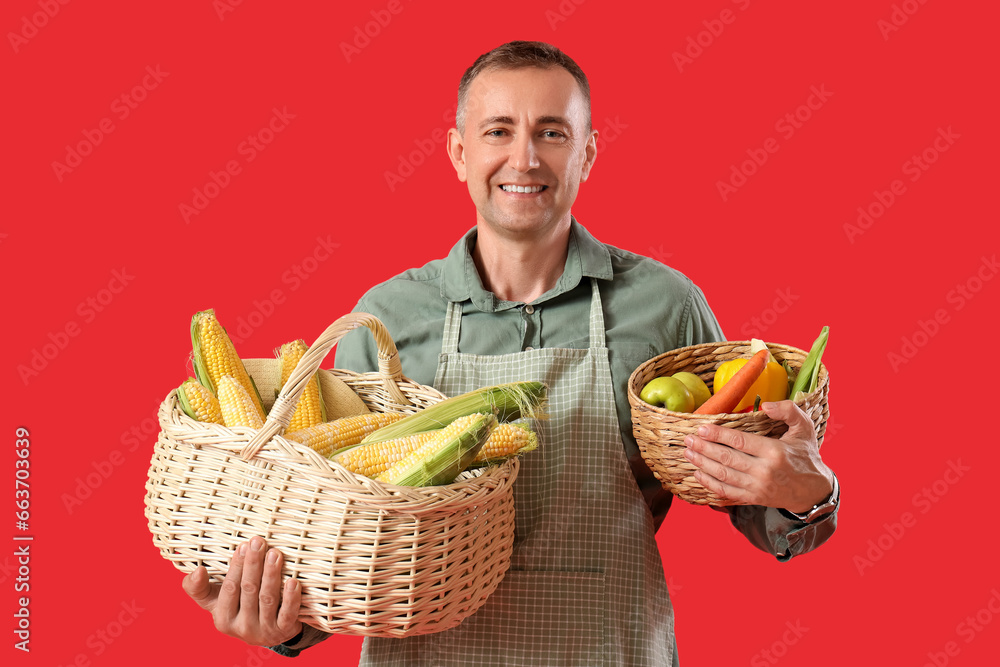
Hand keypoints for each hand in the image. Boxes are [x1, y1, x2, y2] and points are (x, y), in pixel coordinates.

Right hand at [182, 536, 302, 646]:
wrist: (267, 634)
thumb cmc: (238, 608)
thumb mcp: (214, 601)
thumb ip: (198, 588)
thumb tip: (196, 571)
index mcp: (223, 618)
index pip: (230, 589)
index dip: (236, 567)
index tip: (243, 546)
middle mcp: (242, 627)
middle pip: (249, 590)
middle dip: (254, 564)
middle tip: (259, 542)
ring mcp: (264, 630)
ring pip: (268, 599)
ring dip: (271, 575)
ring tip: (275, 554)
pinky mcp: (284, 630)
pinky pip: (288, 613)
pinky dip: (291, 597)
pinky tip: (293, 582)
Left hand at [682, 400, 833, 511]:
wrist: (814, 491)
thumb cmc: (806, 455)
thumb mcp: (805, 428)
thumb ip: (788, 410)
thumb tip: (766, 405)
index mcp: (775, 452)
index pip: (739, 441)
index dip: (717, 435)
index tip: (701, 428)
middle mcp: (764, 472)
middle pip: (726, 459)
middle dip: (703, 448)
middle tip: (687, 439)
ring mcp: (757, 487)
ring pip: (722, 475)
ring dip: (702, 464)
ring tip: (688, 452)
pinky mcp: (753, 498)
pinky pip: (726, 492)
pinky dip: (709, 483)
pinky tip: (697, 473)